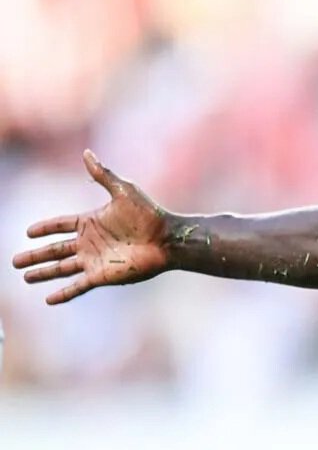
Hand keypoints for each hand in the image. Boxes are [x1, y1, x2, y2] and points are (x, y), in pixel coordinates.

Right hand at [12, 150, 170, 304]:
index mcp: (92, 222)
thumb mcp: (122, 190)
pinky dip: (63, 293)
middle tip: (15, 261)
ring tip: (25, 276)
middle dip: (35, 255)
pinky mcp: (102, 275)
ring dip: (43, 273)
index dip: (45, 228)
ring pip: (61, 268)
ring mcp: (95, 260)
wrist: (168, 238)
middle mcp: (90, 243)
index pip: (61, 225)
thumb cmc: (149, 213)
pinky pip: (77, 286)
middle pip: (55, 249)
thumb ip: (102, 174)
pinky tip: (48, 299)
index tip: (28, 232)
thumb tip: (87, 152)